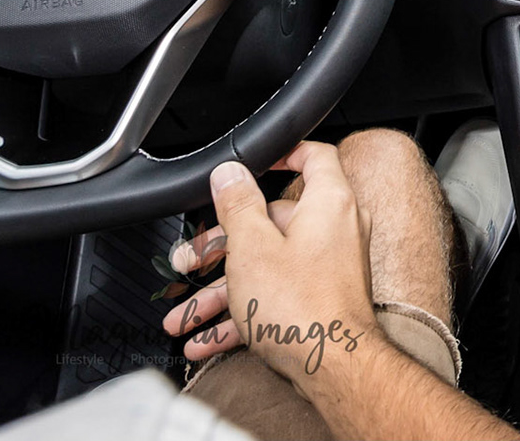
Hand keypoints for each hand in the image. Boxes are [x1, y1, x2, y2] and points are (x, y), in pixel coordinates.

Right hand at [163, 145, 381, 383]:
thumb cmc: (303, 305)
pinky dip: (241, 313)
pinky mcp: (322, 297)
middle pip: (272, 222)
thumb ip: (238, 205)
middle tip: (189, 259)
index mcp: (329, 202)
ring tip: (183, 315)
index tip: (254, 163)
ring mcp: (331, 265)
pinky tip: (205, 339)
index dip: (284, 154)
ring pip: (266, 266)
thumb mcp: (253, 247)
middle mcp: (337, 229)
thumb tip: (231, 173)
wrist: (333, 366)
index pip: (314, 157)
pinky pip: (275, 296)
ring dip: (220, 291)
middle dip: (222, 246)